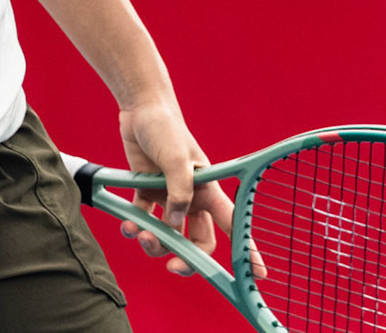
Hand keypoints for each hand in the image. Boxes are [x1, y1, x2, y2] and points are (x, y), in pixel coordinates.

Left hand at [116, 98, 237, 277]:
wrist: (141, 109)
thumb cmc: (166, 128)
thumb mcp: (176, 159)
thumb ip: (178, 192)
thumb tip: (174, 224)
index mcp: (208, 190)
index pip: (233, 225)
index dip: (247, 251)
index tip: (258, 275)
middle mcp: (191, 198)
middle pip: (197, 241)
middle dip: (186, 258)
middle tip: (172, 266)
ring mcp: (169, 197)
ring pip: (168, 236)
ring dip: (154, 243)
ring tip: (141, 234)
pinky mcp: (147, 193)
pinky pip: (143, 221)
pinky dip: (134, 228)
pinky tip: (127, 225)